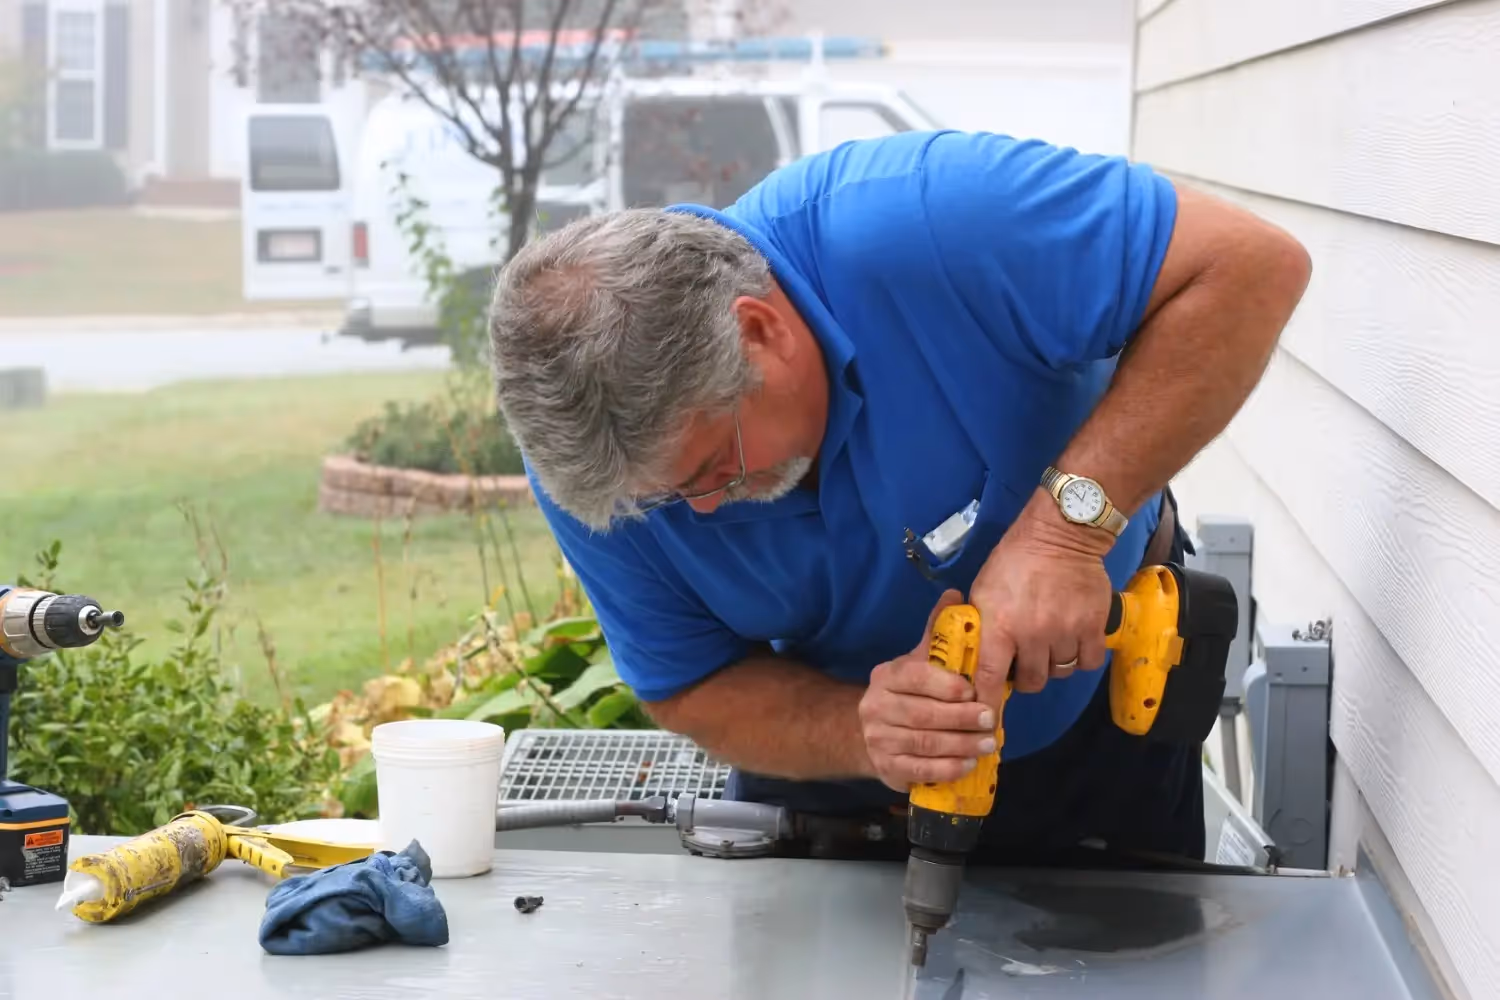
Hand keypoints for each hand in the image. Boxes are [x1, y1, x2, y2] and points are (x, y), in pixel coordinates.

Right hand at [857, 589, 997, 791]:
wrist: (877, 732)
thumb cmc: (910, 694)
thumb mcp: (921, 662)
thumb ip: (939, 634)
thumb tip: (955, 594)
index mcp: (886, 677)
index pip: (915, 677)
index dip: (945, 685)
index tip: (974, 691)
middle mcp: (875, 707)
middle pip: (922, 714)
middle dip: (961, 719)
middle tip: (991, 720)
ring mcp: (878, 740)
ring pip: (924, 744)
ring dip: (960, 745)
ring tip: (988, 743)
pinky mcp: (886, 768)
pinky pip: (919, 771)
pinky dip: (947, 769)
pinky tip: (968, 765)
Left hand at [969, 489, 1116, 707]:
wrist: (1060, 535)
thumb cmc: (1013, 561)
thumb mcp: (982, 590)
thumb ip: (981, 626)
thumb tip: (973, 660)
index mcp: (1000, 626)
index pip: (988, 678)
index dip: (986, 703)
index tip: (985, 720)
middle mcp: (1033, 634)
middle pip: (1031, 682)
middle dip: (1025, 677)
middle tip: (1023, 661)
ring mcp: (1066, 631)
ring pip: (1060, 672)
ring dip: (1052, 664)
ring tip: (1048, 644)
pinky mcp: (1094, 627)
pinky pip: (1087, 662)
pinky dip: (1080, 658)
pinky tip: (1072, 642)